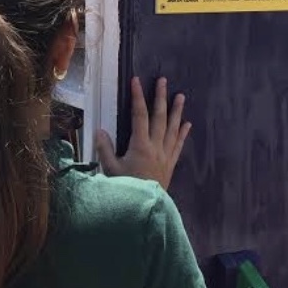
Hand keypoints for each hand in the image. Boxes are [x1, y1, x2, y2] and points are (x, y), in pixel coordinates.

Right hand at [96, 77, 190, 192]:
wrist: (146, 207)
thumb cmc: (127, 187)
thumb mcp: (110, 169)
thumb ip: (104, 149)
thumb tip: (100, 130)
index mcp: (140, 145)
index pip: (139, 115)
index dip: (137, 97)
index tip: (136, 81)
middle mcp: (156, 146)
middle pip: (159, 117)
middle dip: (160, 97)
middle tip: (163, 81)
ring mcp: (165, 154)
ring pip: (173, 128)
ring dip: (177, 111)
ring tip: (181, 96)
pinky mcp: (170, 163)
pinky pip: (178, 145)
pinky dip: (183, 133)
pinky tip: (188, 124)